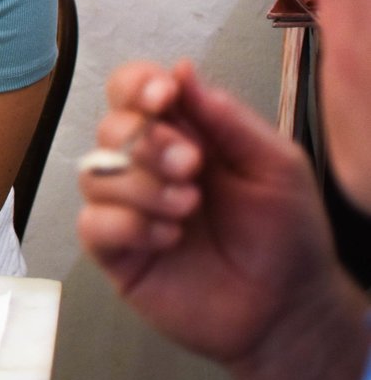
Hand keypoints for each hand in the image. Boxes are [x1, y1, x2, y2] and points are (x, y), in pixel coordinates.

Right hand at [76, 60, 339, 365]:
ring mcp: (126, 206)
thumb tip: (182, 69)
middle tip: (194, 167)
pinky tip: (169, 239)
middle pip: (110, 127)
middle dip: (149, 142)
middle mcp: (146, 164)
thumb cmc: (286, 236)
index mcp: (182, 134)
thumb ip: (227, 118)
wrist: (285, 309)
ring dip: (143, 187)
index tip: (165, 97)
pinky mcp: (115, 250)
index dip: (137, 85)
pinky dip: (130, 225)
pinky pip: (92, 222)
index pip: (132, 90)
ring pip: (95, 173)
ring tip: (189, 209)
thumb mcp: (274, 165)